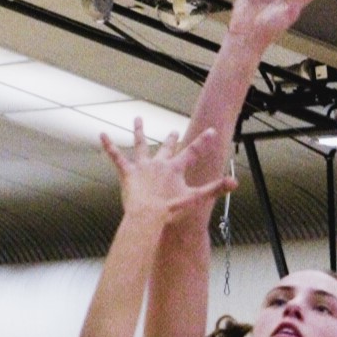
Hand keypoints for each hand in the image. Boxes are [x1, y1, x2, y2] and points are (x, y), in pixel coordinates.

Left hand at [100, 123, 232, 222]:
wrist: (147, 216)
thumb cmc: (170, 210)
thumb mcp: (195, 199)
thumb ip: (214, 189)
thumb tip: (235, 183)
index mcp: (175, 168)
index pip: (193, 152)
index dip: (203, 142)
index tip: (211, 131)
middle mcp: (159, 163)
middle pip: (167, 148)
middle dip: (172, 139)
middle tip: (174, 131)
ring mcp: (142, 167)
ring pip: (140, 145)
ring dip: (139, 131)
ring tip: (137, 119)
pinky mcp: (127, 174)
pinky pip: (117, 157)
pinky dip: (109, 146)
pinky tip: (102, 135)